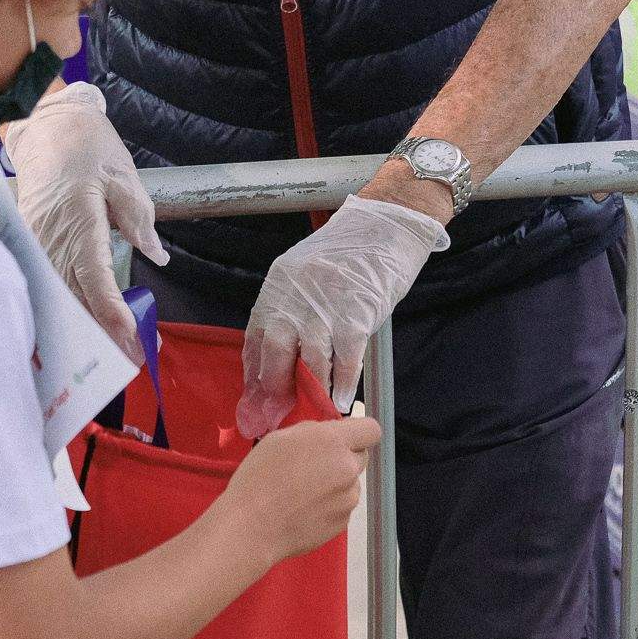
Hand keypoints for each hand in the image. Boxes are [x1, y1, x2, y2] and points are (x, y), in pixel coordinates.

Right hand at [1, 83, 166, 364]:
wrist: (45, 125)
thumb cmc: (87, 147)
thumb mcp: (124, 176)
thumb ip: (139, 218)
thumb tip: (156, 254)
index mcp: (79, 217)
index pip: (94, 275)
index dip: (110, 310)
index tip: (130, 335)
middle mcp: (52, 235)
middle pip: (74, 296)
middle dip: (103, 332)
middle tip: (134, 358)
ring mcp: (37, 241)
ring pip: (58, 296)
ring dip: (85, 327)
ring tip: (115, 352)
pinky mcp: (30, 243)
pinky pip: (46, 283)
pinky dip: (65, 309)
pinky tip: (83, 329)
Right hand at [221, 416, 380, 561]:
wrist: (252, 525)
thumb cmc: (259, 477)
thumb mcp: (281, 438)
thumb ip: (313, 432)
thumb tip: (329, 433)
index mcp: (333, 442)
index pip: (371, 430)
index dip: (359, 432)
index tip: (343, 438)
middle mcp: (348, 469)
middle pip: (361, 456)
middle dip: (344, 457)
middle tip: (315, 465)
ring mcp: (348, 499)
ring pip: (350, 483)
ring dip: (336, 483)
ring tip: (303, 493)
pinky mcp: (342, 523)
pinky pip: (342, 506)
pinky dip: (328, 506)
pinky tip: (303, 510)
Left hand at [236, 195, 449, 437]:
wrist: (382, 225)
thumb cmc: (345, 253)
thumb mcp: (303, 274)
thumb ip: (290, 310)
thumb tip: (283, 356)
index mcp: (276, 289)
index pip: (255, 339)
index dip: (255, 375)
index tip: (256, 400)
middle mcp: (294, 299)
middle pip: (275, 354)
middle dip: (277, 389)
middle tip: (283, 413)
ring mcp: (325, 308)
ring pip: (310, 362)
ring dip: (313, 392)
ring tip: (315, 411)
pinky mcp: (356, 313)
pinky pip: (346, 358)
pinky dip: (344, 383)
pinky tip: (344, 400)